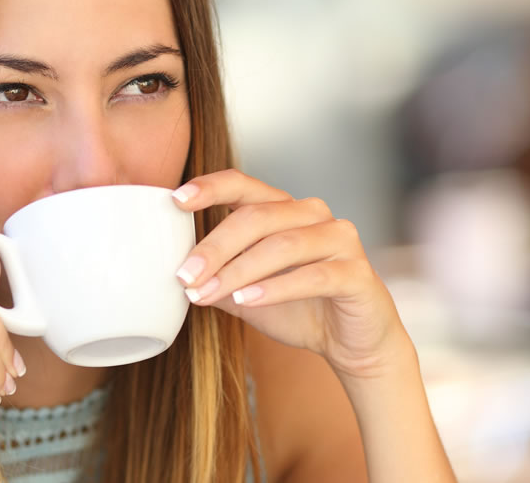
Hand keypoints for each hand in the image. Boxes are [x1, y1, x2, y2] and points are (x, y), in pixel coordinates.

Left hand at [171, 169, 410, 379]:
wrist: (350, 344)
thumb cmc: (298, 309)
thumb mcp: (245, 294)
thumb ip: (215, 278)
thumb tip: (172, 275)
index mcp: (284, 210)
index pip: (244, 186)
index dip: (211, 187)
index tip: (176, 200)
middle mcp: (313, 215)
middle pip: (257, 217)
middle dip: (215, 247)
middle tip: (185, 275)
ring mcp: (340, 240)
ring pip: (283, 245)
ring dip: (239, 271)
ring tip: (207, 293)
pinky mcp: (357, 273)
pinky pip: (313, 275)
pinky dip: (276, 288)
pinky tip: (248, 300)